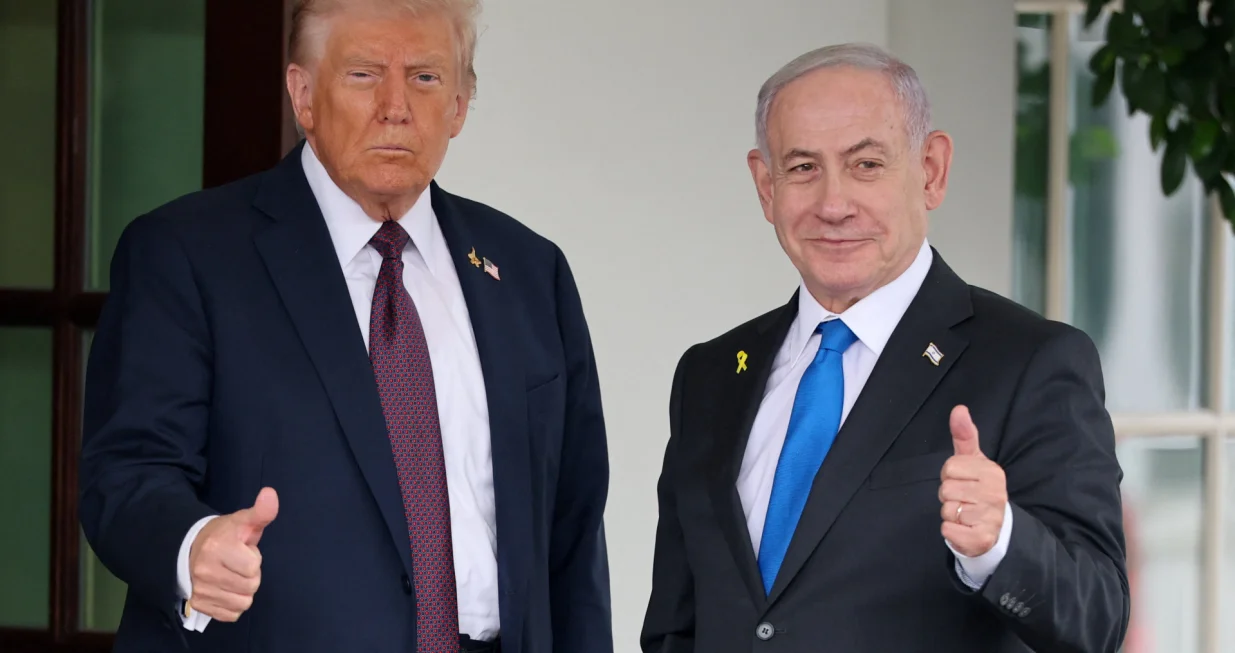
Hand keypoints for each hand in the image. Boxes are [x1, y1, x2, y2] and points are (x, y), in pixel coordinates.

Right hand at [187, 487, 277, 620]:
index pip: (252, 567)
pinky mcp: (199, 605)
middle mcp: (205, 571)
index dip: (253, 559)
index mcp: (217, 547)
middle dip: (250, 576)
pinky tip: (225, 589)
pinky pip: (230, 614)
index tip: (242, 551)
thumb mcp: (243, 521)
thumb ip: (261, 512)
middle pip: (250, 587)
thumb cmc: (224, 536)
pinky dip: (232, 604)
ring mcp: (200, 590)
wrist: (191, 549)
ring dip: (243, 591)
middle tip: (237, 564)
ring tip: (232, 575)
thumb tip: (271, 494)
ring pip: (242, 603)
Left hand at [939, 406, 1006, 556]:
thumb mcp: (972, 461)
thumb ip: (964, 436)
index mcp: (992, 472)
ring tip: (966, 514)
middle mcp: (995, 494)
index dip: (950, 476)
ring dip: (951, 514)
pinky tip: (965, 529)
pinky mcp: (981, 538)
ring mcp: (991, 517)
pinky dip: (951, 530)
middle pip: (947, 490)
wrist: (993, 528)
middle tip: (964, 500)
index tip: (963, 482)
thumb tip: (959, 409)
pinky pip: (948, 529)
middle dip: (949, 496)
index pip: (949, 468)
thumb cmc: (978, 489)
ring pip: (947, 510)